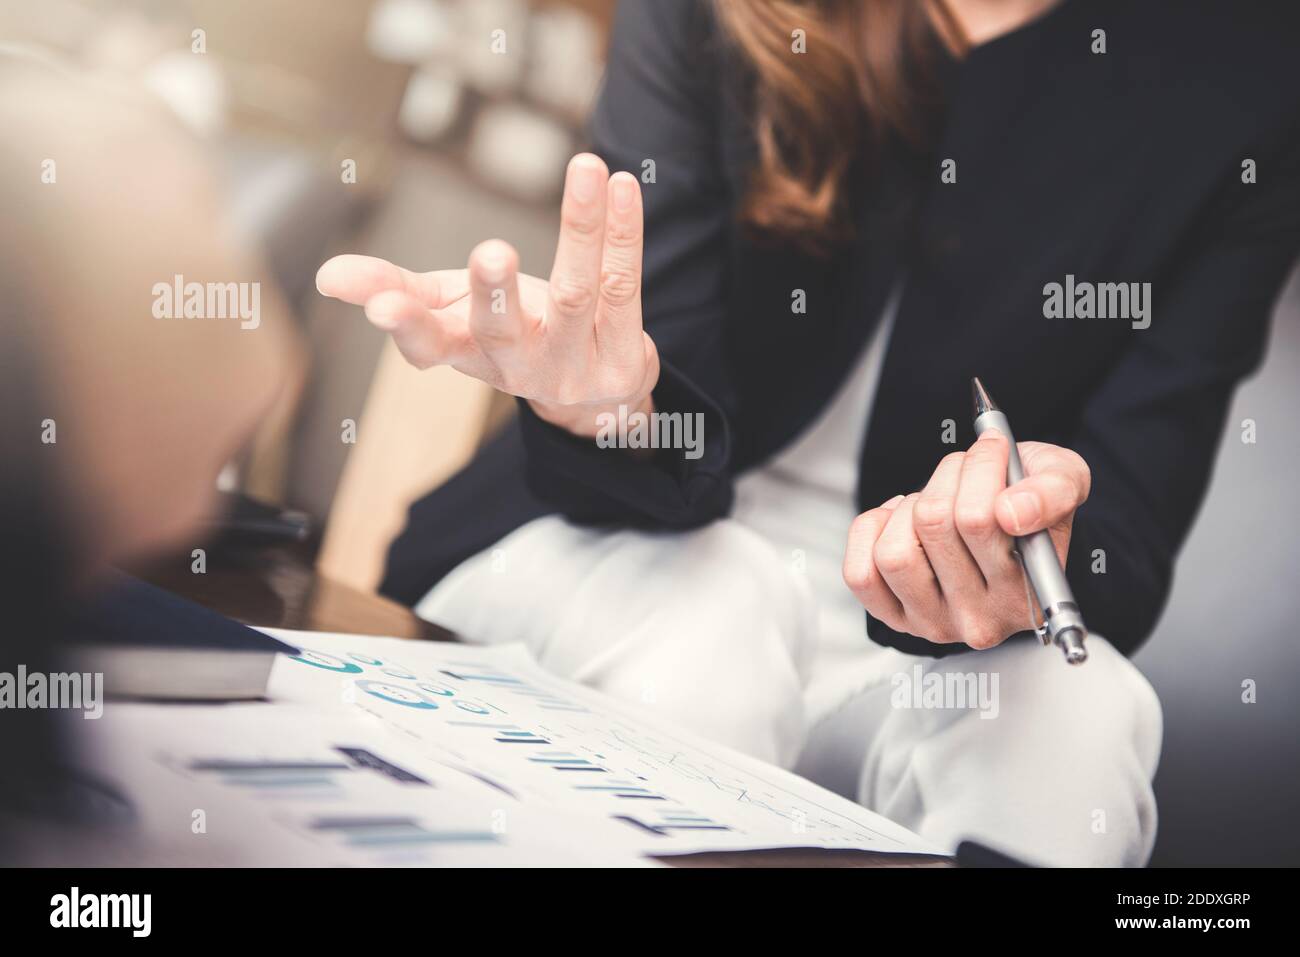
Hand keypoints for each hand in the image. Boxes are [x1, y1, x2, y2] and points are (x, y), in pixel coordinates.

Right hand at [314, 153, 657, 437]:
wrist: (595, 395)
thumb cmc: (513, 335)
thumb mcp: (451, 315)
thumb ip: (395, 287)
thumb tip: (325, 275)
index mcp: (469, 354)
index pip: (431, 345)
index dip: (407, 327)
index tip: (380, 305)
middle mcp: (521, 366)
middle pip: (505, 330)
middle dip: (495, 291)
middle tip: (492, 251)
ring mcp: (576, 366)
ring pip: (578, 294)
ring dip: (582, 228)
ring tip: (584, 167)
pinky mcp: (626, 361)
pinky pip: (624, 287)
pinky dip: (624, 234)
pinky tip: (622, 187)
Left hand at [842, 432, 1090, 648]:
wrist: (1006, 528)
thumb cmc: (1029, 503)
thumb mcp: (1064, 482)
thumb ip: (1052, 492)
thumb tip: (1011, 512)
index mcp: (1029, 594)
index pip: (980, 519)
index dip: (980, 469)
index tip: (994, 448)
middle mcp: (982, 621)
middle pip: (934, 524)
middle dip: (948, 477)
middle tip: (965, 471)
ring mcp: (934, 623)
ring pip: (894, 551)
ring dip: (909, 509)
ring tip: (934, 502)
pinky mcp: (895, 617)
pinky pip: (860, 572)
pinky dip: (874, 533)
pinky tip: (901, 524)